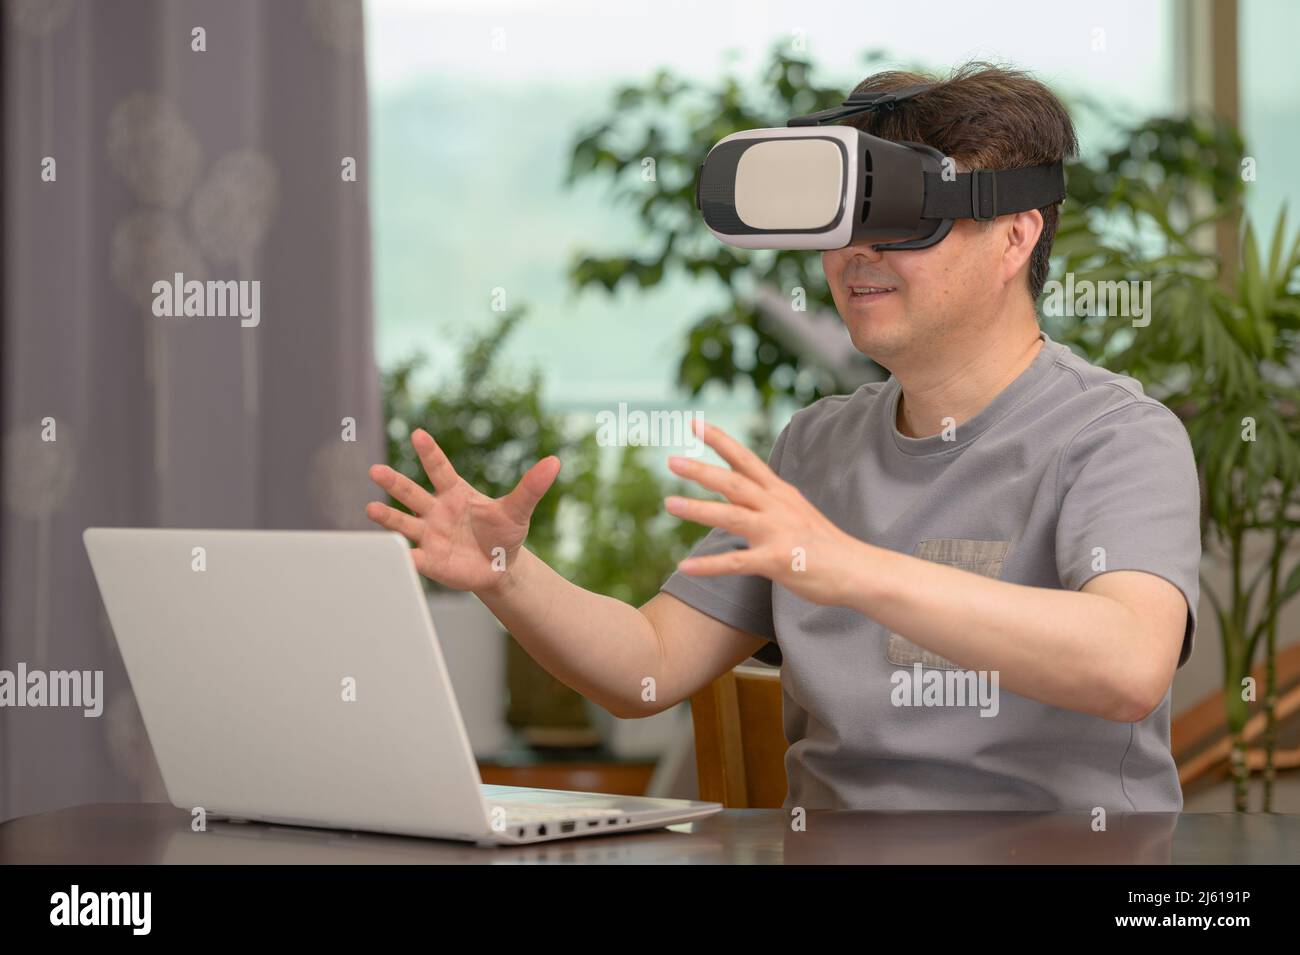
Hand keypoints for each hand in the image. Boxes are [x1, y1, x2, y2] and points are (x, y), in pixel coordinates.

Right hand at [365, 429, 559, 592]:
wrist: (499, 568)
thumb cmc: (504, 534)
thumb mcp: (518, 509)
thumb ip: (531, 486)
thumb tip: (555, 462)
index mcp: (455, 493)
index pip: (439, 468)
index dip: (429, 452)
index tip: (418, 434)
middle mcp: (436, 511)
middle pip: (412, 493)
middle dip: (394, 482)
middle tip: (376, 471)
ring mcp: (429, 535)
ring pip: (404, 523)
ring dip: (387, 517)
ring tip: (370, 509)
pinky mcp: (429, 560)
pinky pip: (411, 556)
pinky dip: (400, 554)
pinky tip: (387, 552)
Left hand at [664, 422, 862, 605]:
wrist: (858, 570)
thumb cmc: (824, 545)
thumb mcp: (794, 513)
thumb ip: (764, 503)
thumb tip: (734, 496)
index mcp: (780, 493)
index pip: (745, 460)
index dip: (720, 440)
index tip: (694, 423)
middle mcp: (777, 507)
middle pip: (733, 482)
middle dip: (701, 470)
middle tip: (671, 460)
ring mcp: (777, 533)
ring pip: (731, 515)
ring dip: (698, 509)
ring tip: (669, 503)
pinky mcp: (777, 561)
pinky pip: (736, 563)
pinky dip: (709, 564)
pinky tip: (685, 567)